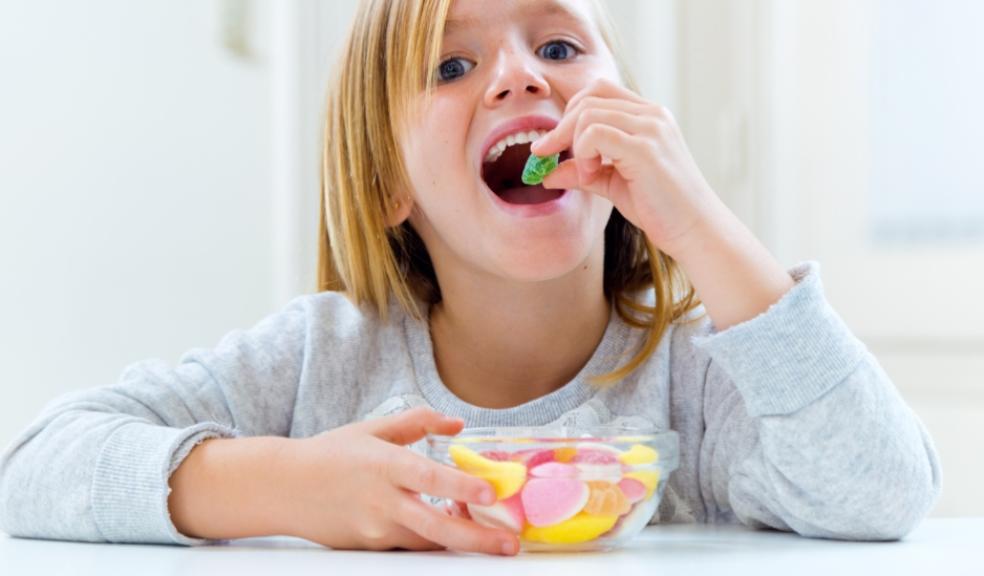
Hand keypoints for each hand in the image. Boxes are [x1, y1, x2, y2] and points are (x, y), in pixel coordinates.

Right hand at [280, 407, 518, 554]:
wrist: (283, 488)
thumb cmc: (329, 454)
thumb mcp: (373, 429)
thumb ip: (417, 422)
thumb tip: (456, 424)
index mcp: (384, 465)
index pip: (428, 477)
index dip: (461, 486)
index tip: (490, 492)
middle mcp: (381, 501)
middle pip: (436, 527)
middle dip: (478, 539)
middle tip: (510, 544)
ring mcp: (374, 529)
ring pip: (426, 542)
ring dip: (459, 541)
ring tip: (490, 538)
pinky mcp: (369, 546)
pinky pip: (408, 545)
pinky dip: (431, 540)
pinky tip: (450, 530)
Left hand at [531, 78, 724, 258]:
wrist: (694, 230)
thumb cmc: (660, 207)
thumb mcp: (613, 184)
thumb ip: (583, 172)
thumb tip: (546, 174)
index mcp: (648, 116)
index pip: (598, 91)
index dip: (568, 114)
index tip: (549, 145)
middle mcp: (652, 114)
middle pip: (588, 97)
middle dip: (560, 128)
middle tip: (546, 155)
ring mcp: (651, 128)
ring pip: (588, 113)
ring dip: (573, 143)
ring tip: (587, 173)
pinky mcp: (645, 148)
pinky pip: (595, 134)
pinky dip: (583, 153)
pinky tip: (592, 174)